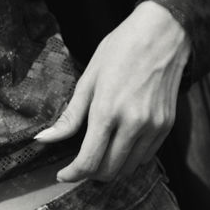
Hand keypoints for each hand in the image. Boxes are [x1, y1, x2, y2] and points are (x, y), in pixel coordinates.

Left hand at [34, 1, 190, 181]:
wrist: (161, 35)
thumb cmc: (119, 51)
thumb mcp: (88, 80)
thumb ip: (69, 116)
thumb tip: (43, 139)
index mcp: (107, 111)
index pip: (89, 161)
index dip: (73, 174)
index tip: (63, 175)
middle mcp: (133, 124)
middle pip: (109, 171)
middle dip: (90, 173)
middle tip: (78, 164)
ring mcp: (153, 127)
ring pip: (129, 168)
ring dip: (111, 168)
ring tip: (99, 154)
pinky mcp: (166, 126)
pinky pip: (146, 157)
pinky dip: (130, 158)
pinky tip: (119, 144)